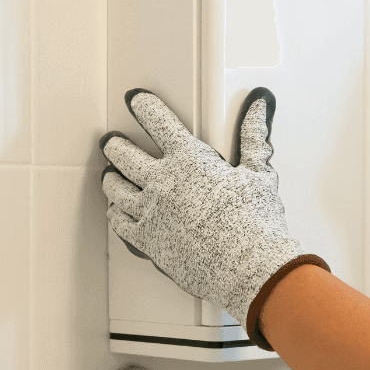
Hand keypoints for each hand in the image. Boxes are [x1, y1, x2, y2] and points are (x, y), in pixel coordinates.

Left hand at [100, 87, 326, 349]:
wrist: (249, 269)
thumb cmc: (256, 224)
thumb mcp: (258, 173)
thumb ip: (253, 136)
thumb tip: (259, 105)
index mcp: (189, 159)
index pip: (156, 120)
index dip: (142, 106)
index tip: (136, 100)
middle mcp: (162, 182)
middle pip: (122, 154)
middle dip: (115, 144)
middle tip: (112, 141)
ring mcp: (150, 212)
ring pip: (115, 187)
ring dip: (111, 177)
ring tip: (111, 174)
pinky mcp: (146, 240)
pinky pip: (119, 221)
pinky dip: (115, 212)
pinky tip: (117, 209)